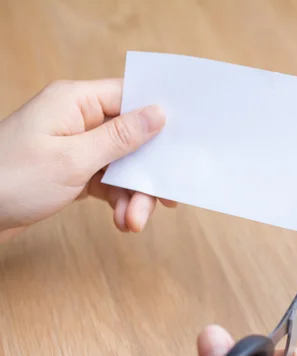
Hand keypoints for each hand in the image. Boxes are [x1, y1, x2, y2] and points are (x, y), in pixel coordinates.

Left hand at [0, 79, 175, 240]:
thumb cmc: (12, 181)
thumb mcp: (73, 159)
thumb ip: (120, 136)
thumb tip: (159, 113)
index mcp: (75, 102)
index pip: (129, 97)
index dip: (159, 117)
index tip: (183, 140)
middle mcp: (77, 119)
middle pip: (131, 138)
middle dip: (146, 173)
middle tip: (162, 201)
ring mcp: (75, 145)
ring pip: (123, 164)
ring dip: (133, 194)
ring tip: (133, 222)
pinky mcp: (73, 170)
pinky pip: (108, 180)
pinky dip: (118, 200)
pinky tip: (122, 221)